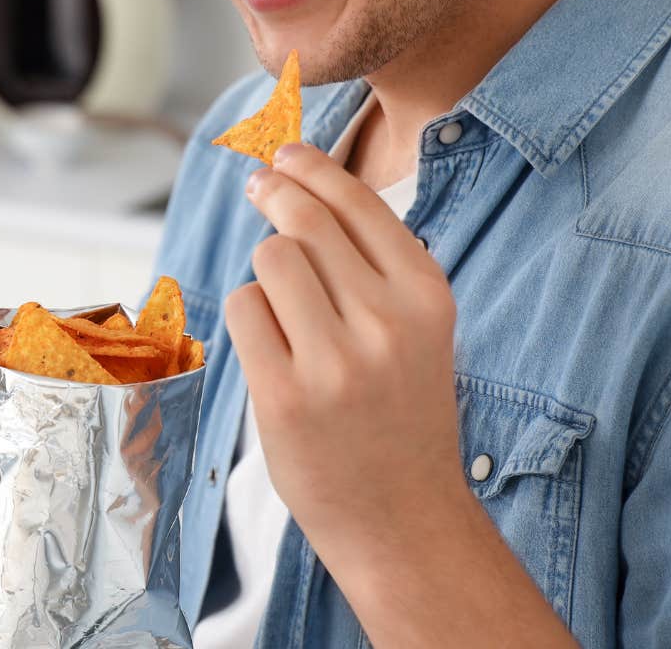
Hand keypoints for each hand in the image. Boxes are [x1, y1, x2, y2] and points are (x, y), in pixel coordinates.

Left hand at [225, 141, 466, 580]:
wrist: (403, 518)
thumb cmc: (399, 410)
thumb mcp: (414, 327)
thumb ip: (369, 260)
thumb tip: (292, 177)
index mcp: (427, 295)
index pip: (357, 202)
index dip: (312, 167)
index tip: (284, 153)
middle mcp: (387, 322)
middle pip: (305, 219)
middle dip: (274, 192)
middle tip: (257, 184)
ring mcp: (335, 362)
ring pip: (271, 259)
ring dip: (267, 273)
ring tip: (287, 312)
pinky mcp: (285, 396)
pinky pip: (243, 310)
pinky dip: (248, 319)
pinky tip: (272, 350)